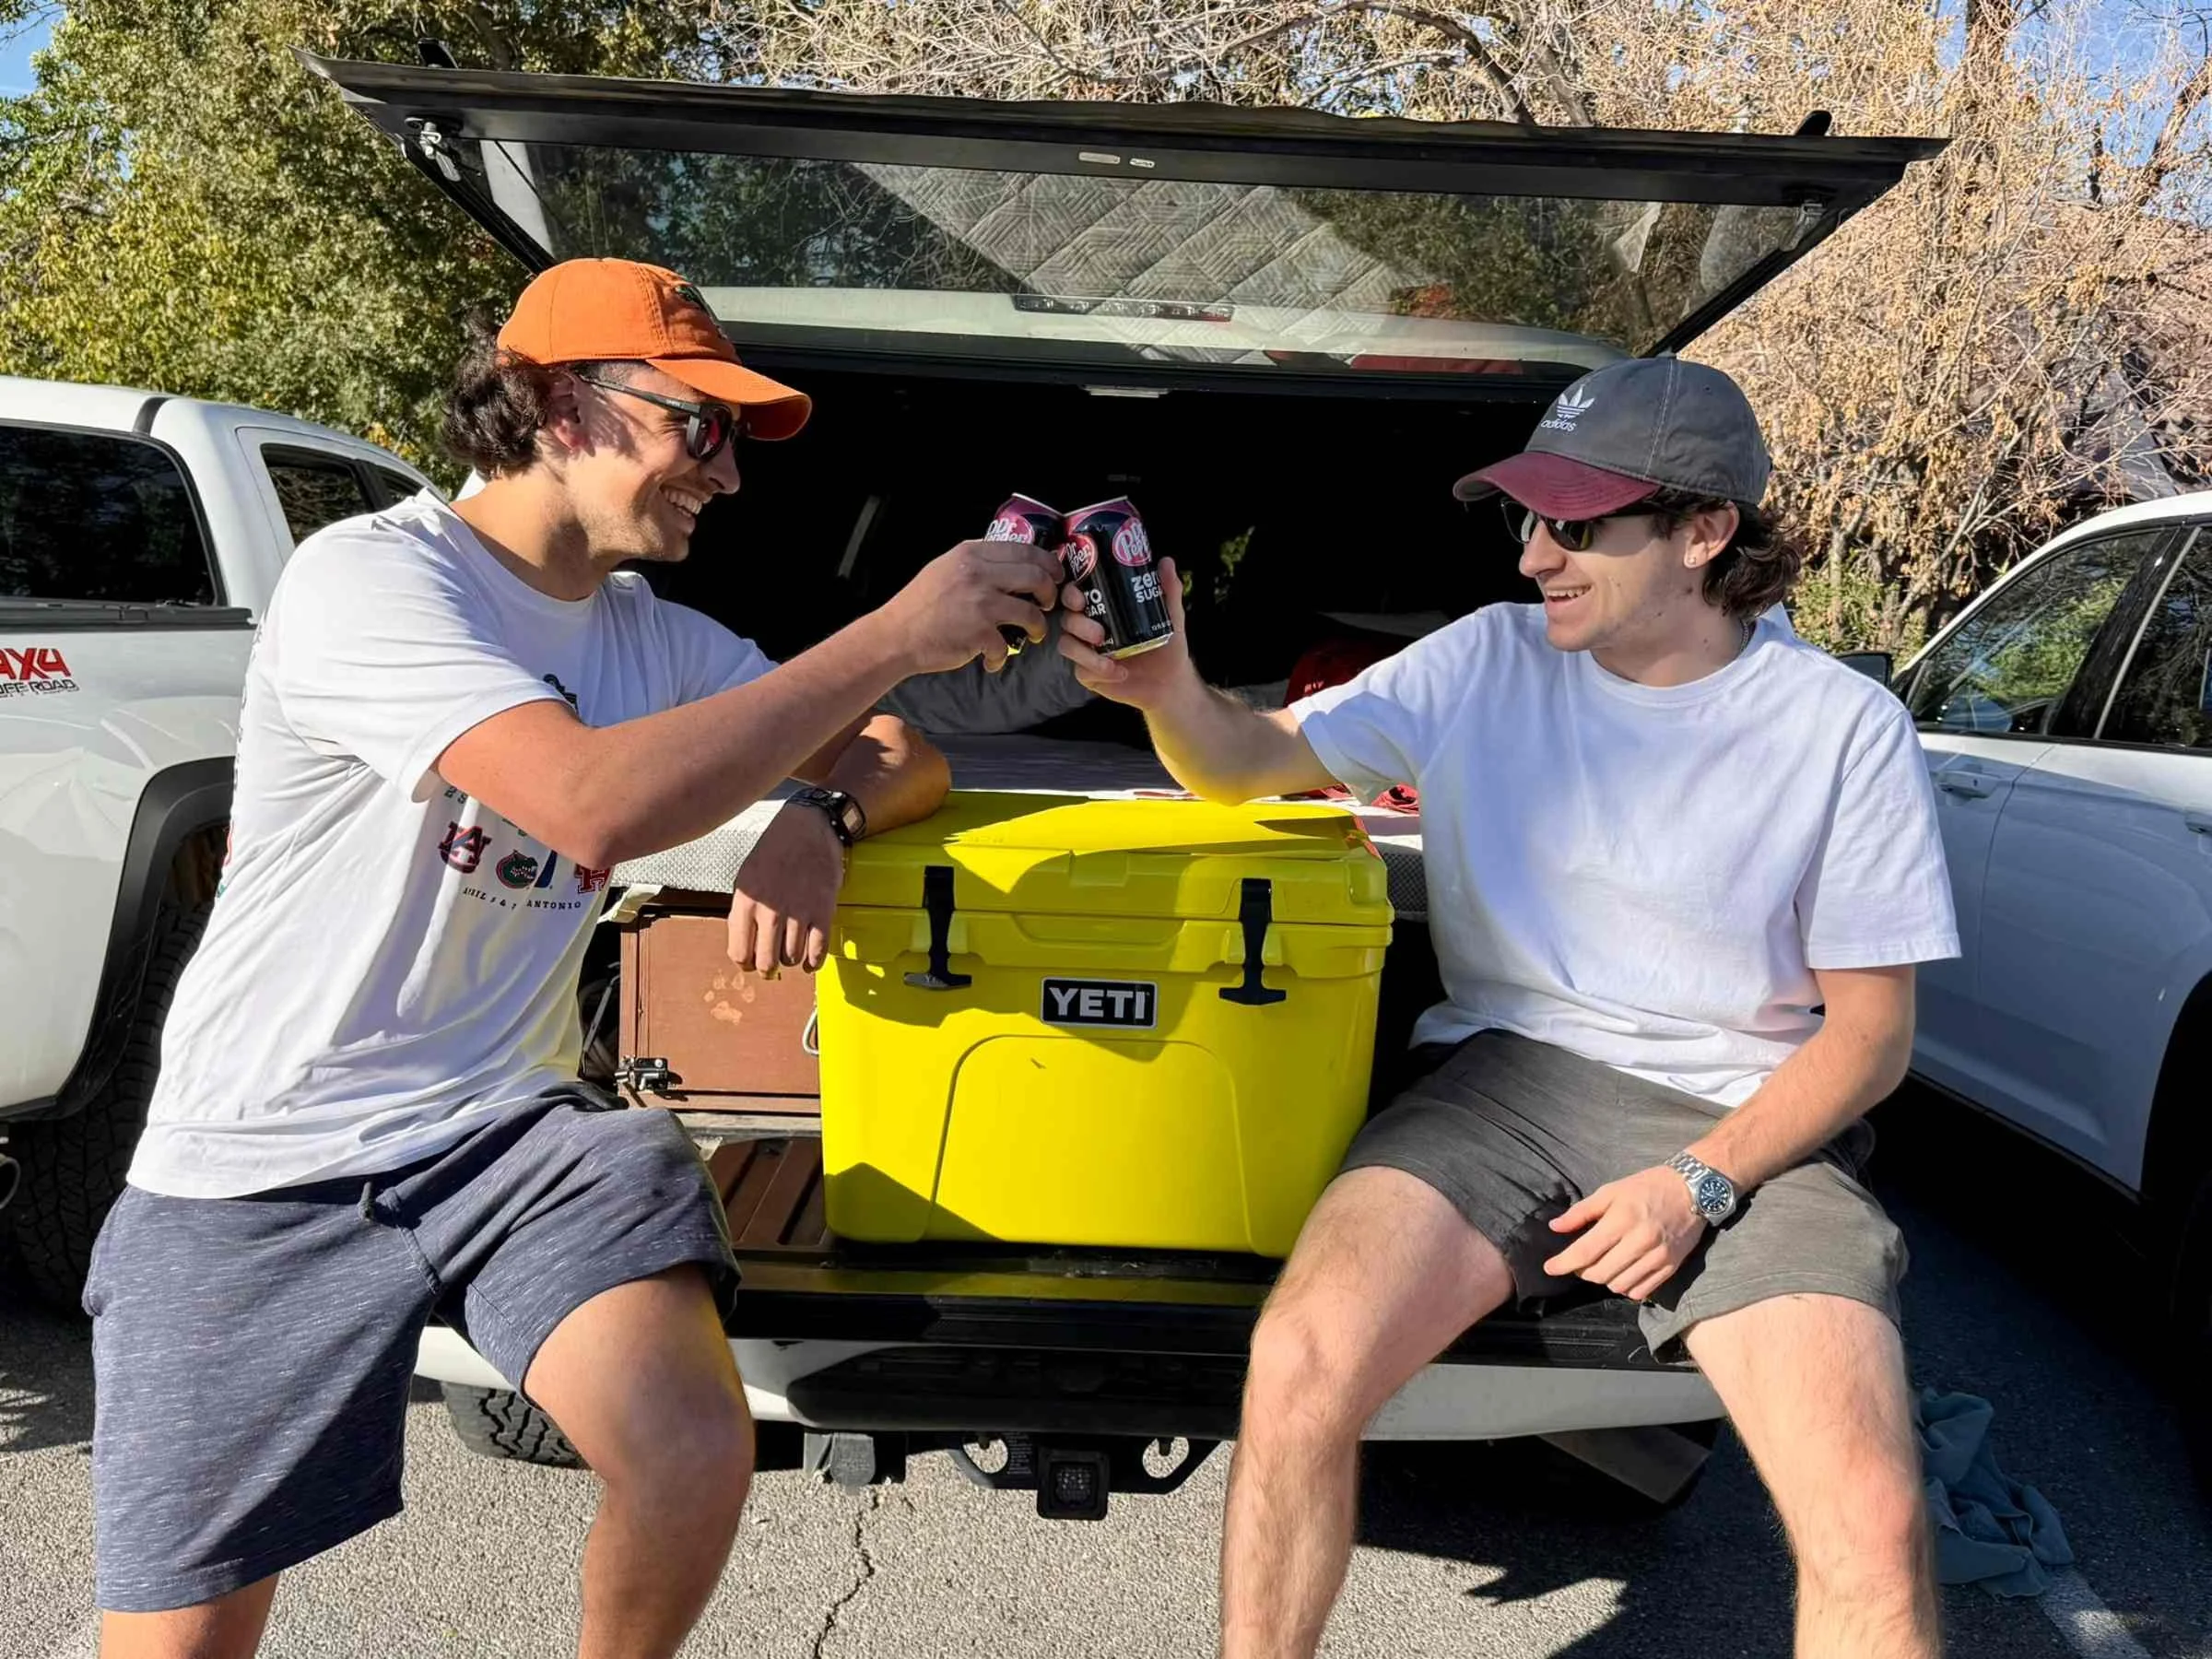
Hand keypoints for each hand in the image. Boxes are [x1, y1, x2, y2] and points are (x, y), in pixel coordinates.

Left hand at [727, 803, 846, 974]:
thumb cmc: (774, 850)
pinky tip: (810, 964)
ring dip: (790, 960)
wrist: (808, 827)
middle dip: (767, 969)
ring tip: (791, 954)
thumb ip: (743, 911)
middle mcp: (771, 911)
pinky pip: (818, 950)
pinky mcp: (823, 911)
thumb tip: (745, 944)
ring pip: (791, 958)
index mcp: (746, 902)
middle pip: (766, 962)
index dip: (745, 964)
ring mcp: (799, 912)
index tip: (751, 964)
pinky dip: (814, 963)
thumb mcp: (746, 877)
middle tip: (771, 968)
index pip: (740, 952)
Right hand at [878, 539, 1063, 675]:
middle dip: (1050, 593)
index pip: (1025, 549)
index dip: (1048, 563)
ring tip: (1034, 634)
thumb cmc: (919, 604)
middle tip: (1047, 604)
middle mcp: (979, 574)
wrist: (896, 635)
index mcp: (972, 553)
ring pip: (1031, 613)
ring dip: (1039, 627)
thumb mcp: (945, 568)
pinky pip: (1007, 646)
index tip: (1055, 575)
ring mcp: (981, 603)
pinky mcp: (980, 633)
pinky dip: (1002, 657)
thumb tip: (1011, 564)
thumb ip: (976, 563)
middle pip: (1037, 577)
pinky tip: (993, 659)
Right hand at [1055, 555, 1195, 710]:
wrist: (1169, 681)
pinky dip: (1098, 671)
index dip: (1071, 594)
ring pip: (1067, 645)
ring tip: (1112, 657)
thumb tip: (1167, 562)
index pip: (1076, 595)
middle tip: (1100, 632)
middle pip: (1067, 619)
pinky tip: (1119, 672)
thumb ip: (1169, 590)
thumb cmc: (1166, 645)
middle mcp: (1088, 628)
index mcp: (1103, 609)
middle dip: (1078, 624)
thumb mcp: (1171, 616)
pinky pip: (1080, 671)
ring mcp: (1086, 651)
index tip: (1081, 598)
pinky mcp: (1088, 674)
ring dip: (1084, 652)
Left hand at [1541, 1165, 1708, 1301]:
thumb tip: (1555, 1227)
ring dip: (1605, 1280)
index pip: (1586, 1251)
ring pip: (1619, 1286)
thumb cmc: (1647, 1187)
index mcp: (1622, 1219)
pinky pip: (1641, 1292)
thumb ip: (1581, 1212)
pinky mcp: (1671, 1267)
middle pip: (1600, 1273)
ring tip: (1603, 1265)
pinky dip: (1626, 1288)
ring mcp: (1658, 1257)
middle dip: (1583, 1271)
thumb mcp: (1611, 1191)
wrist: (1693, 1190)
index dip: (1563, 1263)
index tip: (1550, 1268)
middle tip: (1580, 1262)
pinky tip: (1623, 1273)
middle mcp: (1640, 1241)